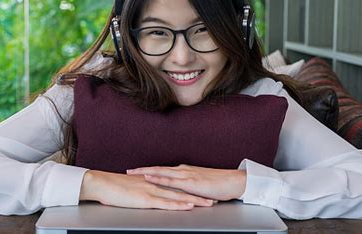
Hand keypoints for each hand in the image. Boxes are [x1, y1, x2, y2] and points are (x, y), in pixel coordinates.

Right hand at [79, 170, 214, 210]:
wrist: (101, 183)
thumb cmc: (113, 187)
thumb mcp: (132, 186)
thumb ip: (143, 188)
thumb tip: (149, 191)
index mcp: (153, 181)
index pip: (175, 185)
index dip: (190, 188)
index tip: (204, 191)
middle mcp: (155, 184)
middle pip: (181, 190)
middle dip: (198, 195)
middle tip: (214, 198)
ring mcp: (152, 191)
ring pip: (177, 196)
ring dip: (194, 200)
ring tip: (208, 204)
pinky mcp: (146, 199)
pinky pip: (165, 203)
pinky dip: (178, 204)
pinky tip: (188, 206)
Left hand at [126, 164, 246, 200]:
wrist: (233, 181)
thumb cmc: (219, 184)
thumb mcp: (201, 185)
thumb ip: (190, 188)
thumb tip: (182, 193)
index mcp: (184, 172)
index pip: (162, 171)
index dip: (149, 171)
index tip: (136, 172)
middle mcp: (183, 170)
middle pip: (158, 169)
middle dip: (141, 170)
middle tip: (127, 170)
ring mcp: (186, 175)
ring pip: (161, 172)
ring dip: (145, 172)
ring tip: (132, 172)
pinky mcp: (190, 181)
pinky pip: (171, 180)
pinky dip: (158, 178)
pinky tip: (149, 178)